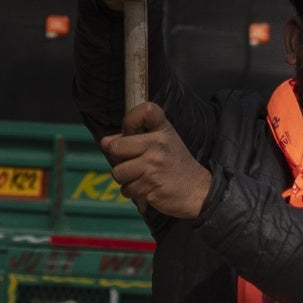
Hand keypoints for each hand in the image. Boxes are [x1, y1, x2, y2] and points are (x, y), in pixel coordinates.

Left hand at [103, 100, 211, 222]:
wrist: (198, 191)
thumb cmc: (175, 166)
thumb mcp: (160, 145)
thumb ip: (131, 140)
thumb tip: (104, 142)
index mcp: (163, 130)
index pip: (144, 110)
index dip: (129, 120)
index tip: (130, 131)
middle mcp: (158, 144)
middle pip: (116, 147)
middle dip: (119, 159)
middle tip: (135, 162)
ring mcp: (154, 165)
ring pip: (118, 172)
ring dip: (126, 179)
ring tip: (142, 177)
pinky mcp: (150, 185)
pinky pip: (126, 189)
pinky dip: (133, 192)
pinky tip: (147, 188)